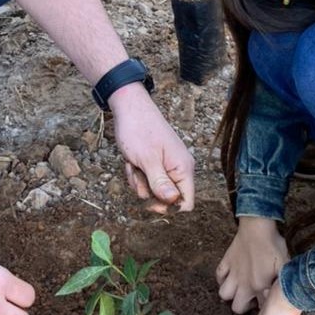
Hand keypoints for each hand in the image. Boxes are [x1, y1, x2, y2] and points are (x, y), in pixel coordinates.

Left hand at [109, 83, 194, 212]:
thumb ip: (160, 183)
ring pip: (153, 190)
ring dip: (139, 181)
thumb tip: (173, 203)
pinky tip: (131, 160)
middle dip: (149, 191)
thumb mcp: (147, 159)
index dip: (169, 208)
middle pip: (167, 199)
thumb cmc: (138, 129)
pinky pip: (146, 180)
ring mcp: (166, 166)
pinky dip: (136, 173)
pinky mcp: (155, 163)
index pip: (186, 203)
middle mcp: (178, 169)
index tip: (152, 203)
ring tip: (134, 162)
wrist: (128, 106)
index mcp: (183, 168)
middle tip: (139, 174)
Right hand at [217, 216, 288, 312]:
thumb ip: (282, 284)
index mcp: (259, 286)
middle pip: (236, 307)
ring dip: (230, 294)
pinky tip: (230, 276)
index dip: (264, 307)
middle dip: (243, 306)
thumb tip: (281, 297)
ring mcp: (233, 272)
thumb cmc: (273, 245)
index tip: (266, 300)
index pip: (260, 308)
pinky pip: (218, 275)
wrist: (257, 226)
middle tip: (251, 297)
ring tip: (239, 289)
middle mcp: (243, 283)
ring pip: (223, 294)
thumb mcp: (284, 266)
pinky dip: (222, 278)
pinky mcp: (226, 261)